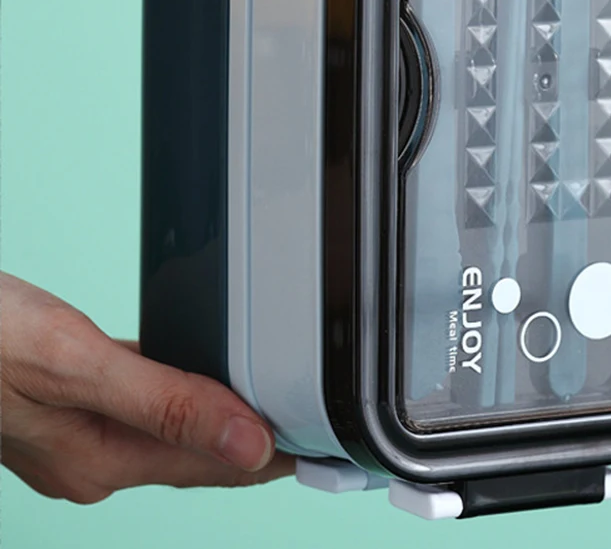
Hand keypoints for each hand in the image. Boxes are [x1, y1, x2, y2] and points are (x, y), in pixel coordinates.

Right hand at [0, 272, 293, 502]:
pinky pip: (144, 405)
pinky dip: (183, 396)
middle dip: (258, 442)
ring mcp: (75, 435)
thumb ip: (165, 403)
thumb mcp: (76, 364)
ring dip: (224, 420)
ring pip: (173, 430)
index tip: (327, 444)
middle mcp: (91, 458)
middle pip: (198, 453)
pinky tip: (200, 380)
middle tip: (316, 424)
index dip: (276, 454)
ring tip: (275, 404)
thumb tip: (248, 444)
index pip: (215, 464)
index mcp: (100, 460)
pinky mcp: (66, 404)